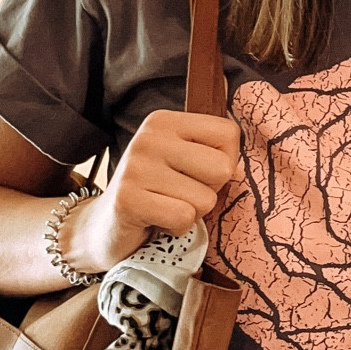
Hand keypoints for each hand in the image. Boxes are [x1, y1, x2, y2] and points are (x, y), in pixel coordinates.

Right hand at [64, 110, 239, 272]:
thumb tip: (247, 164)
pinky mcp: (128, 199)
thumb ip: (212, 153)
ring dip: (191, 213)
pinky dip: (176, 228)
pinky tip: (156, 222)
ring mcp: (136, 166)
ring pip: (205, 199)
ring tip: (165, 208)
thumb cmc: (156, 195)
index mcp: (165, 121)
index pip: (228, 133)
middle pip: (222, 168)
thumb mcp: (182, 163)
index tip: (197, 175)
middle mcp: (149, 136)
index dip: (225, 163)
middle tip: (180, 196)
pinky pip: (184, 217)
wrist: (104, 228)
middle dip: (209, 191)